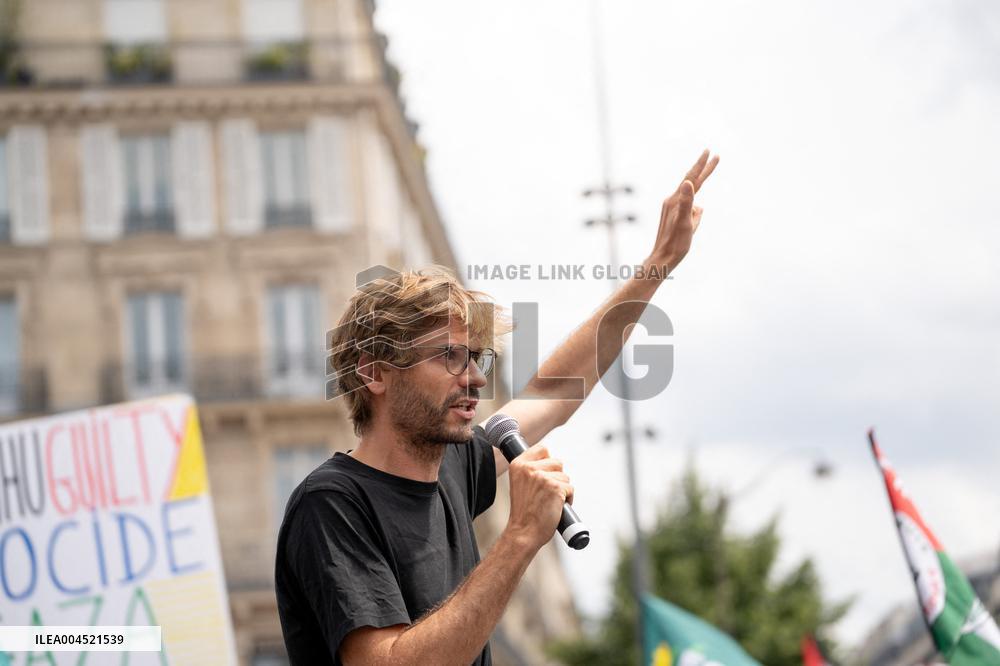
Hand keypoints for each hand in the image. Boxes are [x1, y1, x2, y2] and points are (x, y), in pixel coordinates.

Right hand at [505, 443, 572, 550]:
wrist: (523, 532)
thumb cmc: (524, 512)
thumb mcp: (519, 483)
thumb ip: (530, 470)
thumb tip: (550, 461)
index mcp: (517, 464)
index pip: (542, 449)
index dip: (548, 461)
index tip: (545, 473)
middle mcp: (529, 468)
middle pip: (557, 462)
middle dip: (557, 477)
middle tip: (546, 493)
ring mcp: (542, 477)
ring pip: (565, 477)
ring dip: (562, 489)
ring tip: (549, 501)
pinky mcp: (555, 488)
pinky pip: (571, 488)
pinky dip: (568, 499)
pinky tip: (556, 507)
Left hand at [650, 149, 719, 272]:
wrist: (662, 258)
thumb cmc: (675, 243)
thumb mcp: (684, 223)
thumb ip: (686, 202)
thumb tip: (688, 183)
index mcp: (676, 201)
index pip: (692, 179)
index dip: (702, 166)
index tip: (711, 152)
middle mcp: (673, 202)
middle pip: (691, 181)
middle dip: (702, 168)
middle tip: (712, 154)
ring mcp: (672, 209)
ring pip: (689, 194)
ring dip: (699, 184)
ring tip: (707, 171)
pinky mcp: (673, 216)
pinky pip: (688, 207)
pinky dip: (694, 205)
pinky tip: (698, 211)